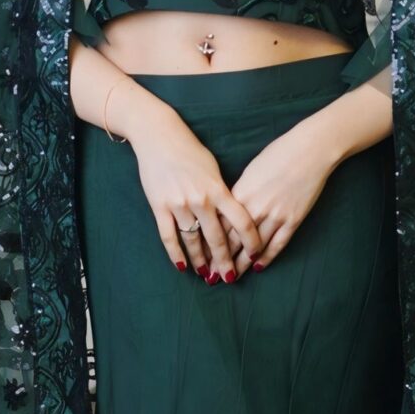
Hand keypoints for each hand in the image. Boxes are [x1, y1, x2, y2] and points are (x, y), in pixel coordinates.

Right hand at [124, 93, 265, 281]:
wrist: (159, 136)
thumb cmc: (190, 150)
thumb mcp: (213, 169)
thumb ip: (223, 193)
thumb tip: (233, 214)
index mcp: (219, 190)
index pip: (241, 221)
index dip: (250, 241)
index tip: (255, 255)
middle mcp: (201, 199)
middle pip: (217, 238)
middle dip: (224, 261)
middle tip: (230, 277)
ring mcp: (179, 204)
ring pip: (193, 241)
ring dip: (201, 261)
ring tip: (206, 275)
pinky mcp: (159, 206)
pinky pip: (169, 236)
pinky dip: (176, 254)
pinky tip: (182, 266)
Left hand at [223, 117, 338, 273]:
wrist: (309, 150)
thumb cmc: (278, 154)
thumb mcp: (250, 171)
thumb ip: (238, 193)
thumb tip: (228, 209)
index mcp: (239, 194)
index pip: (218, 226)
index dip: (208, 245)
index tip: (201, 257)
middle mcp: (254, 208)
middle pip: (233, 241)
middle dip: (221, 261)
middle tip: (212, 277)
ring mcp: (275, 215)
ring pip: (253, 248)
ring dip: (242, 265)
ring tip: (232, 277)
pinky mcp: (293, 220)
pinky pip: (277, 244)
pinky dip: (267, 257)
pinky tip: (258, 267)